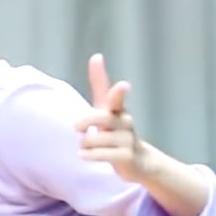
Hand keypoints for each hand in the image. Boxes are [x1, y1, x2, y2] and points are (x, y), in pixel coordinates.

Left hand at [76, 53, 147, 182]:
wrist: (138, 160)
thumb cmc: (115, 129)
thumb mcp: (106, 107)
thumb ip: (100, 84)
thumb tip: (96, 55)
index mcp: (118, 108)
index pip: (117, 98)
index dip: (119, 92)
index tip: (123, 86)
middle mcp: (125, 122)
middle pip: (100, 119)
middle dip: (84, 122)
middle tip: (77, 128)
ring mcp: (128, 140)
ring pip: (94, 139)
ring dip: (84, 144)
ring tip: (86, 146)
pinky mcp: (127, 157)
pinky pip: (101, 155)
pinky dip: (89, 155)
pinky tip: (85, 155)